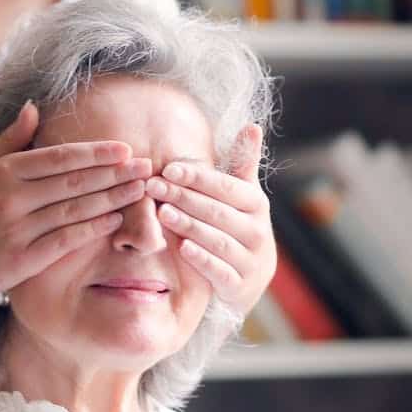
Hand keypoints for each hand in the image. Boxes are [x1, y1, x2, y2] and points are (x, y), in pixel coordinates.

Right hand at [0, 101, 153, 296]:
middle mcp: (11, 198)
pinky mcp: (22, 259)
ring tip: (139, 191)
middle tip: (147, 167)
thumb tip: (34, 106)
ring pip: (75, 210)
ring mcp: (17, 229)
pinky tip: (115, 220)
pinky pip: (66, 240)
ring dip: (112, 199)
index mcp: (5, 171)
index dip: (96, 153)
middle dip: (115, 174)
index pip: (60, 157)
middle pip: (74, 182)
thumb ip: (11, 139)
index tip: (125, 149)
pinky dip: (92, 229)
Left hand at [145, 124, 274, 314]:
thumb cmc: (238, 225)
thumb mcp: (243, 195)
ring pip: (217, 240)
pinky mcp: (240, 286)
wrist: (250, 278)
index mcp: (257, 204)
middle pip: (217, 211)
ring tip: (162, 213)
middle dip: (183, 198)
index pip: (226, 187)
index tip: (168, 168)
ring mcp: (250, 260)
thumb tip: (252, 125)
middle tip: (153, 186)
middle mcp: (258, 231)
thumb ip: (243, 163)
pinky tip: (181, 248)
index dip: (197, 177)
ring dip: (189, 225)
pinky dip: (202, 259)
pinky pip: (220, 271)